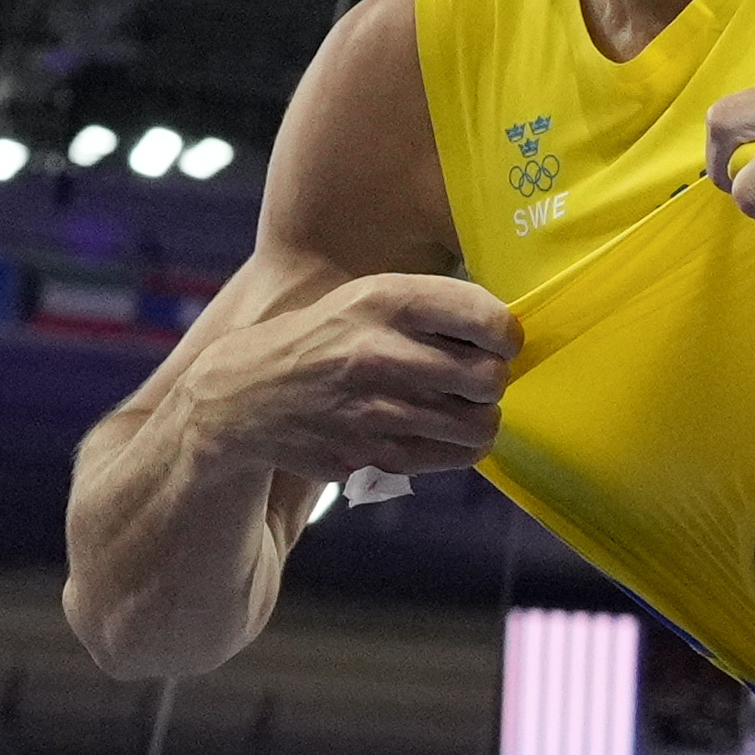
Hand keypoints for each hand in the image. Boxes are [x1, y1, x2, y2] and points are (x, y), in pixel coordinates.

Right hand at [178, 270, 516, 486]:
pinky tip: (439, 431)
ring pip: (480, 424)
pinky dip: (458, 446)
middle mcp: (382, 352)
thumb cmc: (325, 339)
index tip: (498, 342)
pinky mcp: (373, 453)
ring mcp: (377, 409)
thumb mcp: (367, 298)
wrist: (246, 395)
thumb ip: (433, 306)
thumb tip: (509, 328)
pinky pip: (454, 456)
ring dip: (480, 417)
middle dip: (493, 380)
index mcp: (386, 301)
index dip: (507, 336)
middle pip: (490, 378)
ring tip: (460, 406)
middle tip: (477, 378)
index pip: (488, 320)